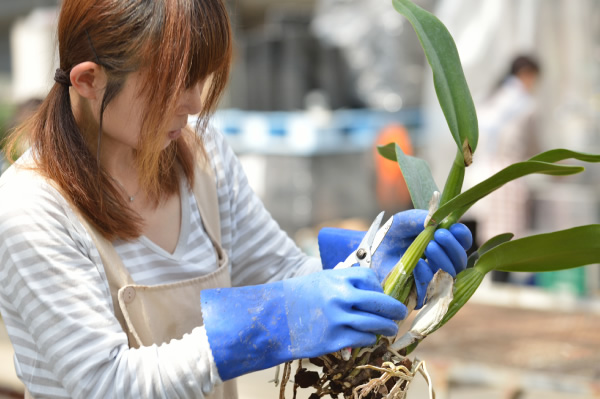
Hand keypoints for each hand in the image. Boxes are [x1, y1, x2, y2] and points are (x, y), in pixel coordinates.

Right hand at [201, 267, 405, 380]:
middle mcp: (340, 297)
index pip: (371, 280)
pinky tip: (368, 338)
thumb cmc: (298, 297)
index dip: (380, 289)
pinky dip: (368, 339)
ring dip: (386, 328)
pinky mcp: (334, 340)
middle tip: (400, 314)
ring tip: (389, 329)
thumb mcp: (321, 280)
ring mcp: (338, 319)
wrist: (274, 319)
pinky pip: (363, 339)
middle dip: (395, 310)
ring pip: (375, 324)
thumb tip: (373, 291)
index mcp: (337, 278)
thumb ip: (345, 283)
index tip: (382, 295)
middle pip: (381, 303)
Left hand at [318, 209, 472, 307]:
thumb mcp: (403, 222)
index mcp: (443, 245)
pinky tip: (419, 264)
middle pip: (459, 260)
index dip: (461, 236)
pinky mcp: (418, 296)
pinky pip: (429, 290)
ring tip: (431, 245)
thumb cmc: (390, 236)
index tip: (455, 228)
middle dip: (452, 247)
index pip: (461, 242)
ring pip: (448, 276)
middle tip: (440, 235)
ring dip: (442, 259)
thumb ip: (418, 218)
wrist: (368, 253)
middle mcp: (442, 264)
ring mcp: (431, 281)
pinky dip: (425, 276)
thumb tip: (434, 221)